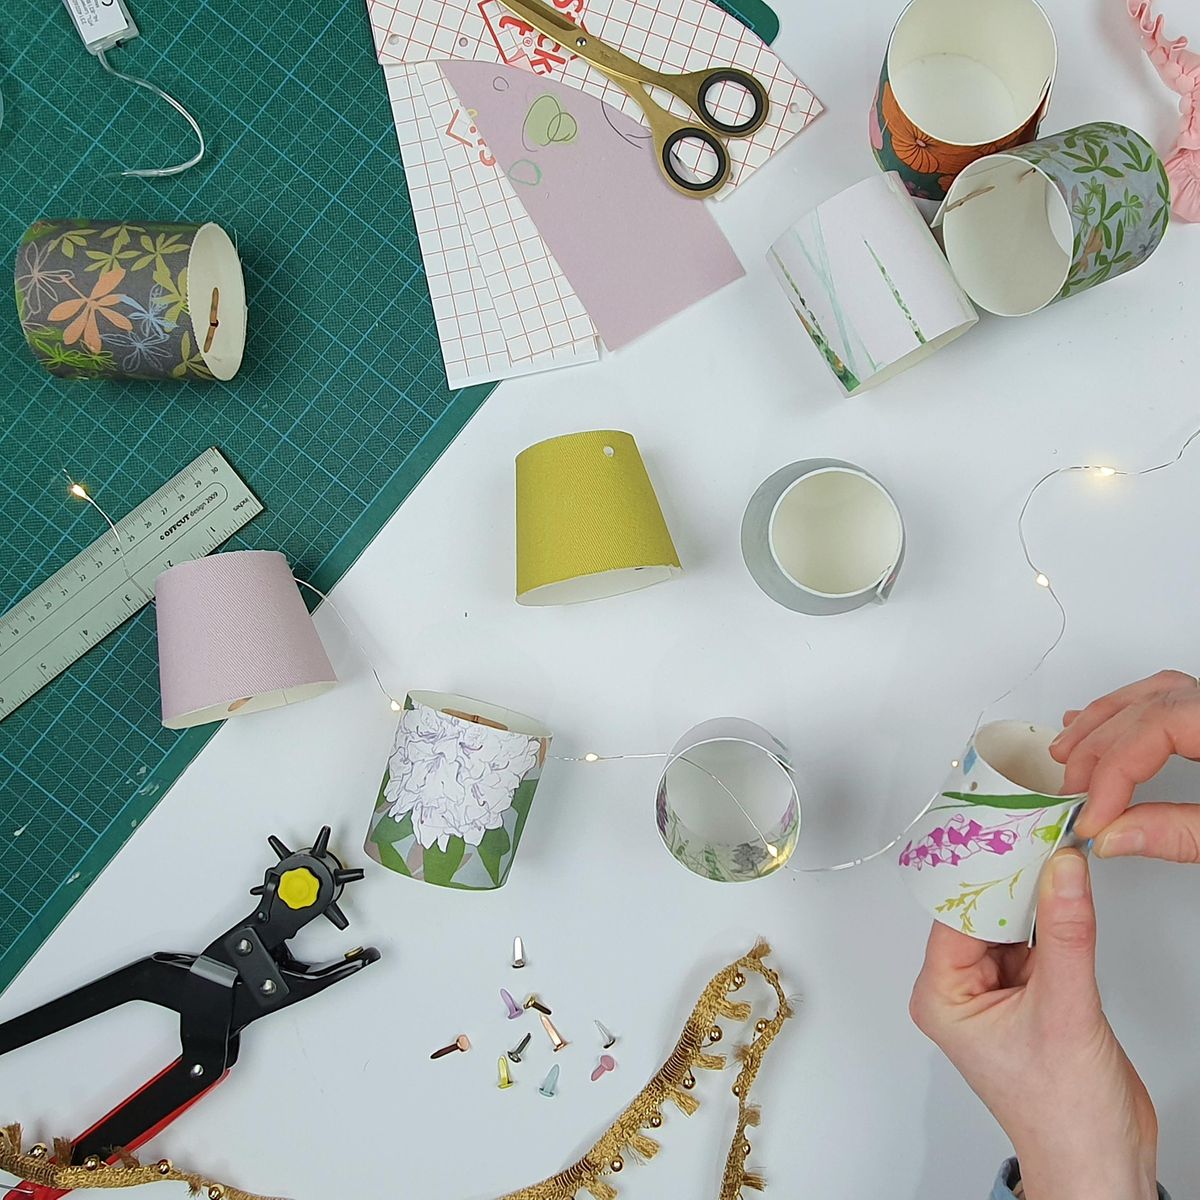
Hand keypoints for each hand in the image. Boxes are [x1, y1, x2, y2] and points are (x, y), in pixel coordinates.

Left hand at [909, 850, 1157, 1199]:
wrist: (1104, 1164)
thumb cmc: (1063, 1116)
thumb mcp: (1064, 1010)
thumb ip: (1064, 934)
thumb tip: (1061, 871)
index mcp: (942, 995)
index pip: (955, 912)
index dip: (982, 869)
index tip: (1005, 827)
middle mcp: (961, 990)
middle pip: (981, 911)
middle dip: (1010, 875)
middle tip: (1034, 826)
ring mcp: (997, 991)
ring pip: (1010, 922)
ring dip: (1033, 892)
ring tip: (1053, 845)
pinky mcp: (1032, 994)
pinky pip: (1035, 939)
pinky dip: (1052, 915)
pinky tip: (1066, 886)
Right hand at [1049, 669, 1199, 855]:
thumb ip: (1176, 833)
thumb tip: (1111, 836)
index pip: (1155, 727)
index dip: (1111, 771)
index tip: (1092, 815)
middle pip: (1144, 709)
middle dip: (1096, 753)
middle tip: (1073, 797)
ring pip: (1147, 694)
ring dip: (1099, 725)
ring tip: (1067, 757)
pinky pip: (1161, 698)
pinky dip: (1122, 714)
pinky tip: (1096, 730)